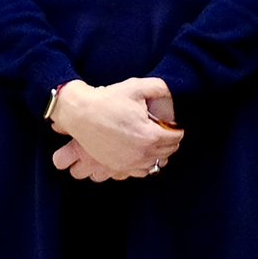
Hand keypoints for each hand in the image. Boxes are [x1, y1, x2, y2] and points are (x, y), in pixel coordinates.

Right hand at [47, 77, 181, 177]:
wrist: (80, 113)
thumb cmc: (107, 100)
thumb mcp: (135, 87)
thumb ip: (159, 88)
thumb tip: (172, 94)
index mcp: (148, 135)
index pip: (175, 138)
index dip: (176, 128)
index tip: (171, 122)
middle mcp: (140, 154)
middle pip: (168, 152)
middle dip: (169, 140)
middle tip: (164, 129)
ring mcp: (128, 163)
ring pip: (156, 164)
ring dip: (159, 153)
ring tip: (153, 140)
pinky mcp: (117, 167)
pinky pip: (141, 171)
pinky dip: (145, 163)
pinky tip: (141, 151)